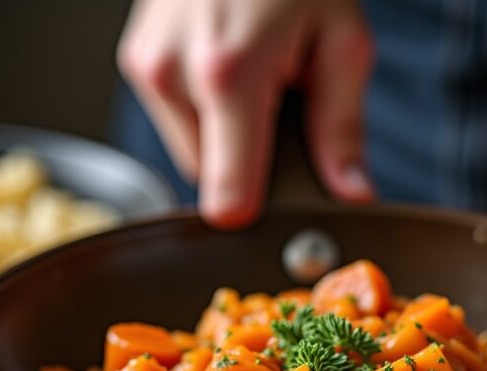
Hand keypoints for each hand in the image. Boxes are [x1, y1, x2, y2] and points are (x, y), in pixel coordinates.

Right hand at [117, 0, 374, 226]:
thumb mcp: (343, 42)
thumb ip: (343, 128)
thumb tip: (351, 195)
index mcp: (229, 76)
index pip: (226, 199)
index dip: (260, 211)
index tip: (284, 202)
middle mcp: (173, 74)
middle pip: (212, 179)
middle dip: (251, 162)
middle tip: (283, 110)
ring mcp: (146, 66)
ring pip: (191, 152)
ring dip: (226, 138)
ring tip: (257, 80)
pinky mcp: (135, 60)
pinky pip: (175, 120)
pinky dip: (204, 111)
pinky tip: (229, 70)